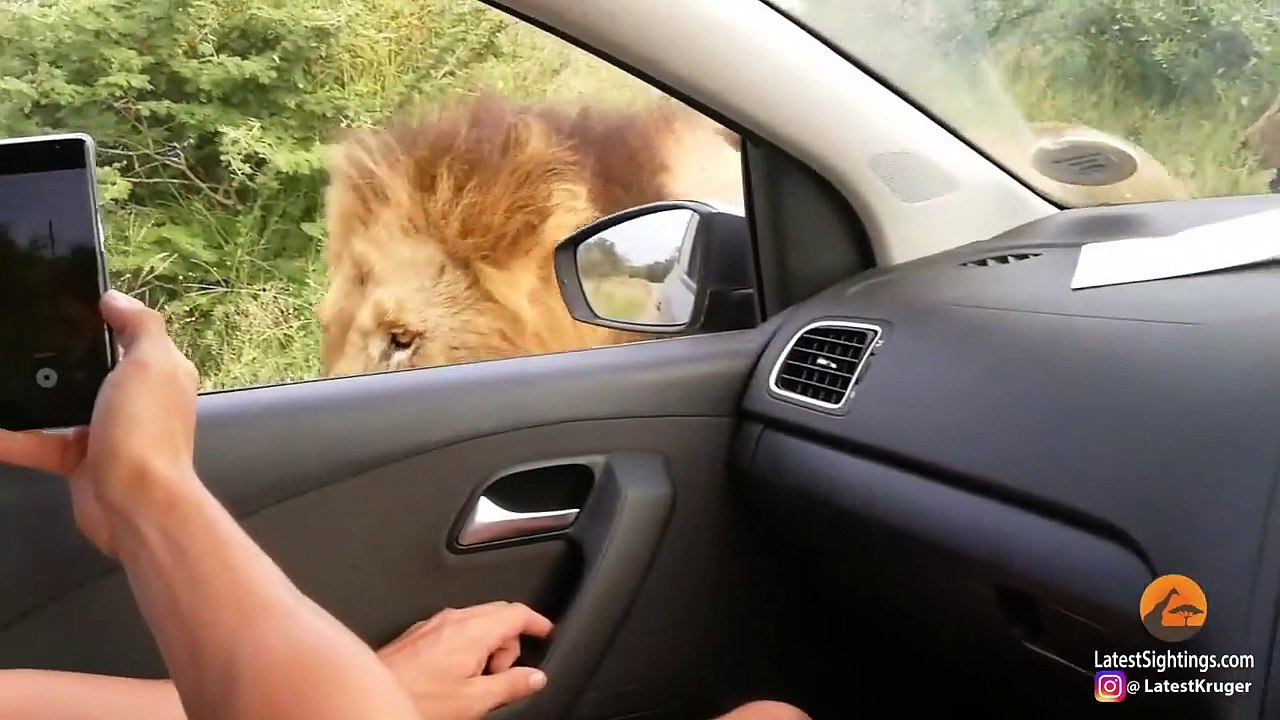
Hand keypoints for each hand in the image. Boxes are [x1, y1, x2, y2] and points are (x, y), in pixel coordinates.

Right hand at [0, 290, 199, 555]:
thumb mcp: (152, 363)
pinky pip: (37, 441)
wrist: (136, 504)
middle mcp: (135, 399)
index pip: (129, 335)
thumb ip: (139, 326)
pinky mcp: (78, 459)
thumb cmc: (146, 428)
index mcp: (159, 371)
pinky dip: (10, 435)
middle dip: (55, 354)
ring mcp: (105, 430)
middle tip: (15, 337)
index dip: (100, 317)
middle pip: (91, 368)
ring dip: (26, 393)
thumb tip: (115, 297)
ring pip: (59, 404)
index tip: (56, 300)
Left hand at [378, 601, 552, 719]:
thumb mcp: (473, 700)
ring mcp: (435, 622)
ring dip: (488, 644)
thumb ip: (509, 685)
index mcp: (472, 630)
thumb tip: (534, 677)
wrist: (371, 698)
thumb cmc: (417, 698)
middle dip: (511, 640)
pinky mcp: (421, 631)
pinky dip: (468, 644)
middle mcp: (454, 618)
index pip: (517, 613)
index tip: (546, 631)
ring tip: (476, 678)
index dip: (537, 622)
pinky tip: (457, 672)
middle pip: (499, 614)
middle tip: (505, 672)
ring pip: (478, 620)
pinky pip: (457, 627)